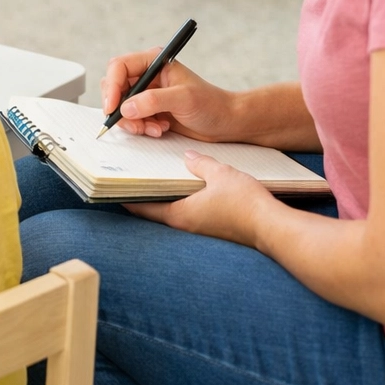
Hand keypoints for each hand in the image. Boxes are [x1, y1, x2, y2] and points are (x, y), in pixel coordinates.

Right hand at [102, 48, 236, 141]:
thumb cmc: (211, 104)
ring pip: (121, 106)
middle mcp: (147, 75)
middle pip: (115, 87)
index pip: (119, 67)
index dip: (111, 86)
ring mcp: (147, 93)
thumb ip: (153, 101)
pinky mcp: (149, 110)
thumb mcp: (183, 99)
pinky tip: (159, 129)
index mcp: (154, 62)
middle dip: (121, 109)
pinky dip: (140, 127)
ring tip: (153, 128)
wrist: (226, 123)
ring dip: (133, 121)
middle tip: (134, 124)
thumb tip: (125, 108)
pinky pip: (131, 118)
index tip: (113, 107)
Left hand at [128, 151, 275, 247]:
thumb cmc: (246, 204)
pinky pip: (189, 209)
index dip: (125, 195)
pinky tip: (187, 183)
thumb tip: (187, 157)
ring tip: (156, 175)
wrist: (274, 227)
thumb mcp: (220, 174)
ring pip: (172, 209)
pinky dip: (182, 197)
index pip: (142, 207)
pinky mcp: (213, 226)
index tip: (111, 185)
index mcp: (179, 214)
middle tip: (131, 174)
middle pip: (154, 208)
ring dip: (163, 194)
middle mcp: (185, 224)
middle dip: (143, 192)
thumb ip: (200, 163)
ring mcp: (199, 226)